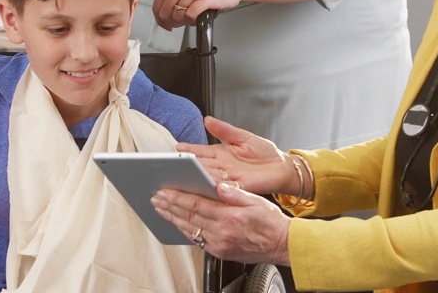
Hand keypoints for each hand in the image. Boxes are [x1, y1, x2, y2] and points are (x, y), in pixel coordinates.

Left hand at [152, 178, 291, 266]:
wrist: (281, 245)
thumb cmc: (271, 223)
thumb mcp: (257, 202)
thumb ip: (236, 193)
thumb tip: (219, 186)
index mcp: (230, 217)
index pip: (197, 205)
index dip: (178, 198)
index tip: (164, 192)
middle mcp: (222, 233)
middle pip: (189, 217)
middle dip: (170, 207)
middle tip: (156, 198)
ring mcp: (219, 245)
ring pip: (190, 230)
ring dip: (173, 218)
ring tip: (161, 209)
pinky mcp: (220, 252)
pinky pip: (198, 240)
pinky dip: (185, 230)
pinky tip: (178, 223)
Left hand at [153, 0, 245, 28]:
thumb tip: (165, 10)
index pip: (157, 3)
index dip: (159, 18)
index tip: (163, 23)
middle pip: (165, 11)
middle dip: (169, 22)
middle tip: (176, 25)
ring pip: (177, 14)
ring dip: (182, 22)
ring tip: (189, 20)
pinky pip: (190, 15)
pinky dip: (192, 21)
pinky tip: (196, 19)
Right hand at [177, 117, 299, 196]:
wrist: (282, 166)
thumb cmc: (265, 152)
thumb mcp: (243, 136)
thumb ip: (225, 130)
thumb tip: (207, 120)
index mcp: (221, 154)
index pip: (201, 152)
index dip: (189, 151)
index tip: (176, 149)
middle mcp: (222, 167)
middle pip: (200, 166)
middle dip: (186, 166)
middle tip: (171, 165)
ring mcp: (229, 178)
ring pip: (208, 177)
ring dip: (196, 177)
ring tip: (183, 174)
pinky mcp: (240, 187)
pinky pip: (224, 188)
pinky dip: (214, 186)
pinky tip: (205, 183)